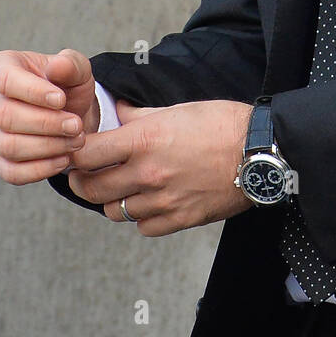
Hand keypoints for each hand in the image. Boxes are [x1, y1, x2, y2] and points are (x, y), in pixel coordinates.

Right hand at [0, 48, 98, 184]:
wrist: (72, 112)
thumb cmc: (67, 85)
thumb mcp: (77, 69)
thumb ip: (70, 64)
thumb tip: (56, 66)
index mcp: (1, 68)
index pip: (5, 79)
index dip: (33, 92)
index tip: (61, 99)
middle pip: (6, 117)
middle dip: (47, 124)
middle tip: (76, 125)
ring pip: (9, 146)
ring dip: (48, 146)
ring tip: (76, 140)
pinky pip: (11, 172)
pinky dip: (40, 169)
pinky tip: (63, 159)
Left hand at [66, 99, 253, 235]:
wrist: (261, 151)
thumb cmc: (222, 123)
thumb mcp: (177, 109)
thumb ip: (140, 114)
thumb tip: (117, 111)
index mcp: (144, 141)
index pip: (85, 155)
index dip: (74, 154)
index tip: (76, 153)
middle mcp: (148, 173)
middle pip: (90, 189)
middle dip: (83, 180)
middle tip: (88, 173)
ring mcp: (163, 200)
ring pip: (114, 211)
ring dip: (114, 199)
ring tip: (125, 187)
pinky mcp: (180, 219)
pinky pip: (143, 227)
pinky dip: (142, 217)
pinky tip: (152, 201)